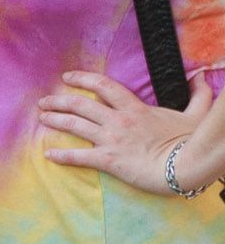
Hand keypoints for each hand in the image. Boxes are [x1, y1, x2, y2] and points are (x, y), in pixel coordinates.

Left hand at [40, 67, 215, 192]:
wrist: (186, 165)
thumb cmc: (191, 140)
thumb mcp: (197, 113)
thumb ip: (198, 94)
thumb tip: (200, 77)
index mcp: (135, 107)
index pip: (103, 86)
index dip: (82, 79)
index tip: (67, 77)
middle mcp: (118, 120)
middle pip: (80, 105)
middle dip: (58, 100)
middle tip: (44, 101)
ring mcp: (111, 140)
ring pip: (74, 125)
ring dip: (55, 120)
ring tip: (42, 118)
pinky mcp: (108, 160)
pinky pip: (78, 157)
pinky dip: (61, 156)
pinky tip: (48, 155)